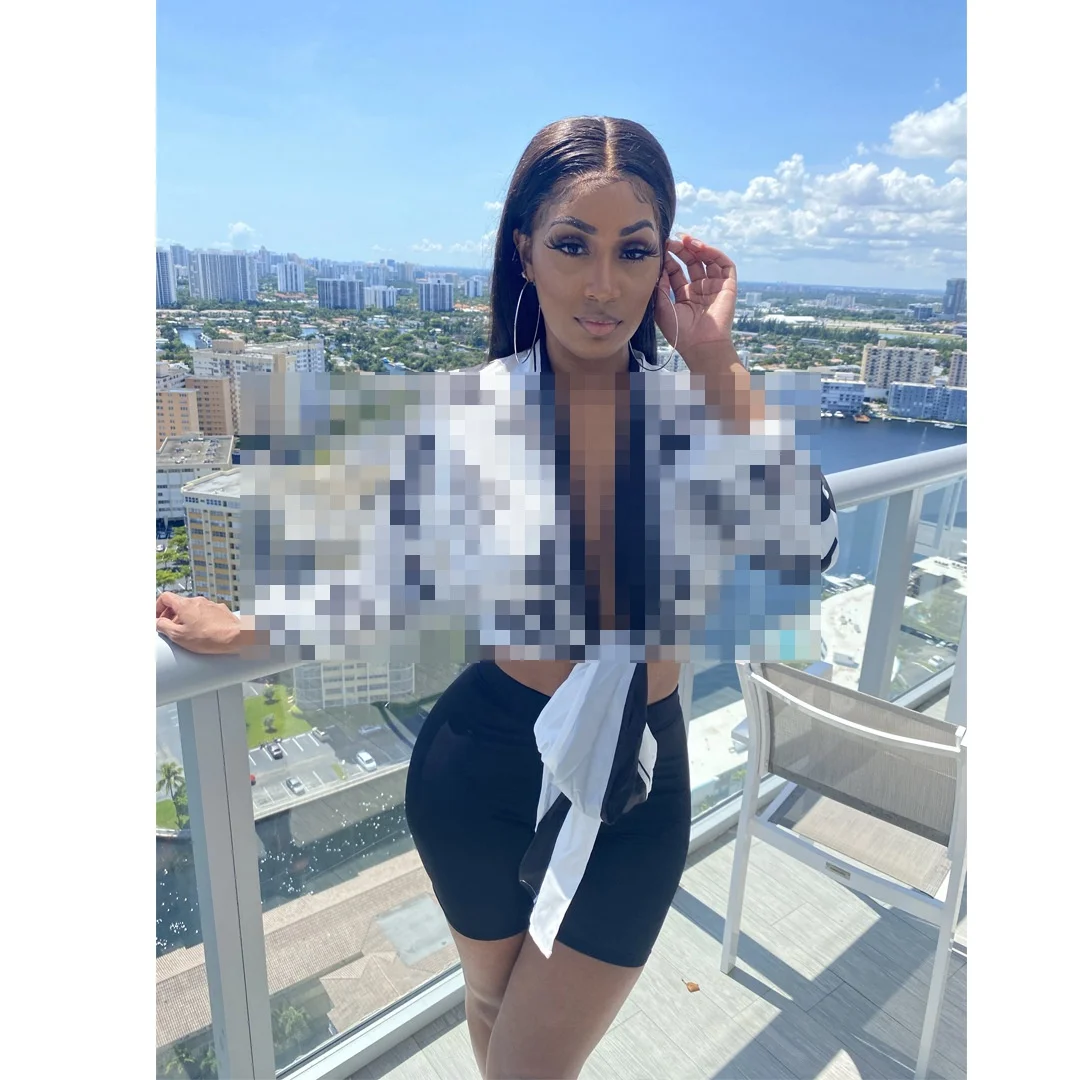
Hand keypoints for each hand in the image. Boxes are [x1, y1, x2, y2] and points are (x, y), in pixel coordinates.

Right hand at [156, 591, 242, 654]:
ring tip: (185, 632)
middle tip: (169, 628)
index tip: (157, 618)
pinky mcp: (220, 610)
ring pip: (192, 608)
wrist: (237, 637)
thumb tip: (157, 622)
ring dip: (185, 618)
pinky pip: (204, 612)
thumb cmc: (209, 637)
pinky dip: (198, 619)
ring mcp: (210, 604)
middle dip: (170, 615)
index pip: (165, 597)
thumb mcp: (179, 636)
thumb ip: (164, 627)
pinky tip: (202, 632)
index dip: (157, 607)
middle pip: (178, 603)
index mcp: (185, 605)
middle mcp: (197, 601)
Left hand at [654, 234, 737, 359]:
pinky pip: (725, 265)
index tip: (662, 249)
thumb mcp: (662, 307)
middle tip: (673, 241)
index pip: (677, 271)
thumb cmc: (679, 332)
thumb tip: (659, 268)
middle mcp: (699, 290)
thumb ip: (660, 287)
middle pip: (692, 263)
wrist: (699, 344)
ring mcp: (714, 287)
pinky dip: (715, 253)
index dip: (670, 259)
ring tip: (687, 241)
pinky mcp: (728, 286)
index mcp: (684, 295)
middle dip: (683, 250)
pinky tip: (702, 248)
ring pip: (708, 260)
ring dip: (698, 248)